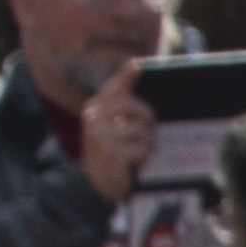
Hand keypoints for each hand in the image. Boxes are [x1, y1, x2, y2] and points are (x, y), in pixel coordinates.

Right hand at [75, 58, 156, 201]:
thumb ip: (123, 105)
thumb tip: (137, 68)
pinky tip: (137, 162)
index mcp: (95, 106)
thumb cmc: (111, 149)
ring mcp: (99, 134)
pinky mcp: (108, 152)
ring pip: (138, 129)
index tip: (138, 64)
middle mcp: (93, 117)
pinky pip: (140, 148)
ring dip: (146, 142)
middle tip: (152, 127)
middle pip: (130, 105)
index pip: (115, 87)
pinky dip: (144, 157)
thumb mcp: (113, 126)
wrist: (97, 182)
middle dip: (147, 116)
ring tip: (141, 150)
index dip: (127, 75)